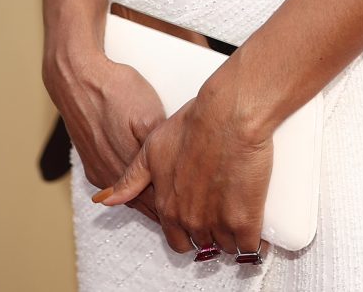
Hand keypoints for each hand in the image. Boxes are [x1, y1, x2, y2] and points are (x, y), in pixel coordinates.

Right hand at [44, 47, 167, 225]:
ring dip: (145, 200)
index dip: (174, 205)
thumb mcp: (149, 113)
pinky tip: (139, 184)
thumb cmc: (114, 90)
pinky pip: (112, 185)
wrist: (76, 78)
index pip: (155, 200)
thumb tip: (174, 164)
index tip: (189, 209)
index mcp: (127, 165)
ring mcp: (98, 169)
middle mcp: (110, 174)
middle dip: (162, 208)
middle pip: (141, 202)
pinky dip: (128, 189)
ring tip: (166, 202)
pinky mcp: (90, 161)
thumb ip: (160, 146)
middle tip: (182, 211)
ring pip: (126, 196)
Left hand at [96, 91, 273, 259]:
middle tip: (222, 219)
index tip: (198, 223)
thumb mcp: (151, 149)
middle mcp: (190, 219)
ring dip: (232, 239)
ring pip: (226, 247)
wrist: (228, 116)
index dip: (187, 233)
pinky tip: (257, 237)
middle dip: (211, 235)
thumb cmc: (193, 125)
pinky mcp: (245, 219)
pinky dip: (254, 245)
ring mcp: (218, 222)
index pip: (176, 240)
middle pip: (202, 244)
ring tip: (240, 224)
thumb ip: (130, 179)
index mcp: (168, 206)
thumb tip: (105, 199)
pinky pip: (249, 247)